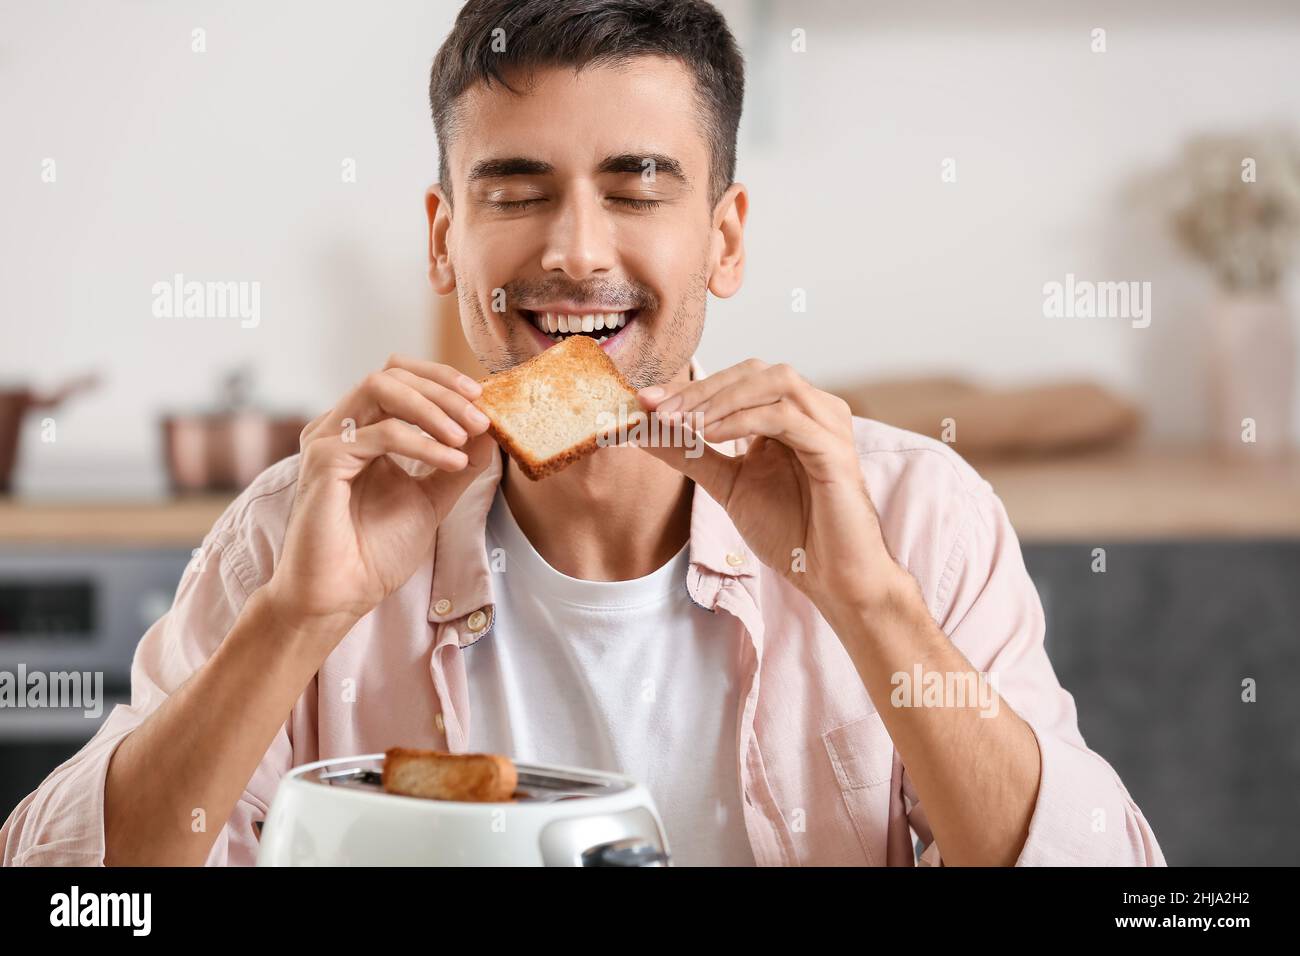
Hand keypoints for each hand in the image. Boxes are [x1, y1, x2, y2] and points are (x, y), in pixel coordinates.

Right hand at [264, 355, 495, 634]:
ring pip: (381, 386)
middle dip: (444, 389)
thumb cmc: (376, 553)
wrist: (342, 596)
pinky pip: (381, 434)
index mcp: (360, 430)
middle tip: (481, 418)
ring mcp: (327, 440)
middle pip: (391, 372)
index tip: (483, 400)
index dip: (442, 380)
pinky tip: (451, 462)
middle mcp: (339, 427)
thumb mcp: (432, 500)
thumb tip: (489, 432)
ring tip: (467, 435)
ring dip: (433, 406)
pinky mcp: (323, 461)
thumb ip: (456, 465)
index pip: (399, 376)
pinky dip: (423, 443)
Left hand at [636, 359, 910, 613]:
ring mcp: (827, 424)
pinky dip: (743, 420)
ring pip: (774, 382)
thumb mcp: (727, 484)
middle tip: (660, 410)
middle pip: (755, 371)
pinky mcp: (834, 448)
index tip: (646, 401)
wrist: (829, 575)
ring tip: (685, 423)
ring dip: (721, 399)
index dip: (693, 386)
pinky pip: (785, 417)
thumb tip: (644, 430)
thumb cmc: (791, 531)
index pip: (740, 379)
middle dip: (702, 388)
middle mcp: (813, 410)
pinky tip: (712, 435)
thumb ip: (691, 453)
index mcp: (791, 414)